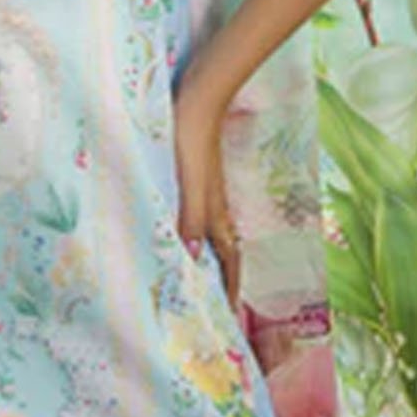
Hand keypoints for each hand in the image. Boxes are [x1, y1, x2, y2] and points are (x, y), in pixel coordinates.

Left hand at [173, 88, 242, 313]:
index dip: (232, 287)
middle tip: (215, 305)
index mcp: (216, 212)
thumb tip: (194, 259)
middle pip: (224, 250)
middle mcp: (216, 205)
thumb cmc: (191, 140)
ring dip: (210, 256)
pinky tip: (183, 229)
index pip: (230, 259)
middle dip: (224, 279)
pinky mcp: (197, 174)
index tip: (232, 316)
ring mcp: (207, 190)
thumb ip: (192, 220)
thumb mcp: (189, 184)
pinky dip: (196, 232)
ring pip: (213, 233)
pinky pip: (200, 214)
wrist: (197, 99)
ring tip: (200, 276)